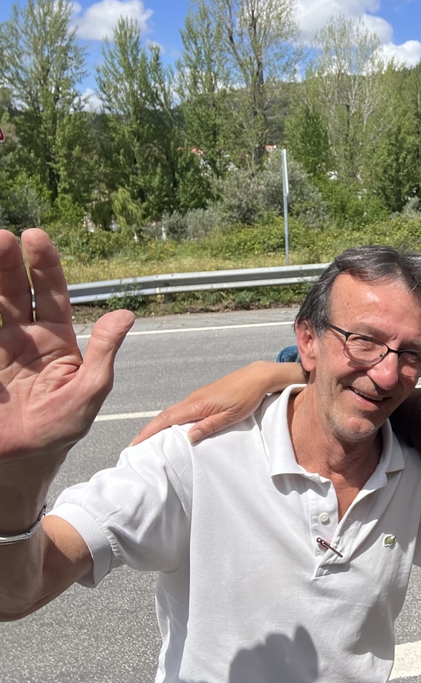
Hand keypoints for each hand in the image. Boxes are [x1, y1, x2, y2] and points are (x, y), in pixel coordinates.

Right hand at [0, 230, 132, 514]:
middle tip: (0, 237)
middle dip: (7, 264)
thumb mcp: (90, 391)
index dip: (45, 266)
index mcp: (56, 340)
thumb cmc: (61, 430)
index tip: (35, 238)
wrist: (20, 464)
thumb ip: (104, 352)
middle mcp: (24, 338)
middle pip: (15, 291)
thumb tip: (127, 313)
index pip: (53, 294)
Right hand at [131, 361, 302, 444]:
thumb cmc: (247, 397)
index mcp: (198, 404)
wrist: (257, 377)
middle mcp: (194, 399)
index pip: (167, 419)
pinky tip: (173, 428)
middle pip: (166, 415)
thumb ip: (209, 426)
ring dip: (160, 425)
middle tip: (137, 445)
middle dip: (150, 429)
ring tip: (151, 440)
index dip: (150, 431)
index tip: (136, 443)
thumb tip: (189, 438)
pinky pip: (183, 409)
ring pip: (174, 412)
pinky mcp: (204, 396)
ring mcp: (198, 396)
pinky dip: (173, 419)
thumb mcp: (231, 416)